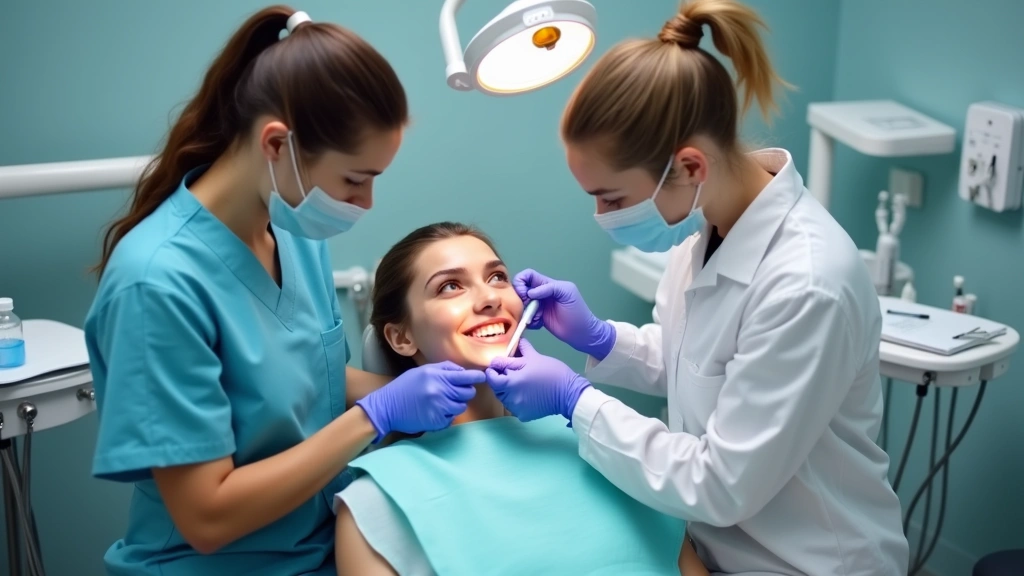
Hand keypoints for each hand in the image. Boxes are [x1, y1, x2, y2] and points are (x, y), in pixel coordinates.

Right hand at [355, 361, 482, 441]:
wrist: (386, 407)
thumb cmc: (404, 387)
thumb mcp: (422, 371)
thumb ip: (444, 369)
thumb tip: (462, 371)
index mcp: (438, 376)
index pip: (467, 377)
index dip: (477, 377)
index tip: (482, 377)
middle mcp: (440, 391)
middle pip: (468, 392)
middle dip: (464, 392)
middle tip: (453, 392)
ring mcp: (439, 408)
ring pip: (461, 406)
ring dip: (455, 405)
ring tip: (441, 402)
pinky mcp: (436, 422)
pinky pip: (451, 419)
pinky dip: (446, 416)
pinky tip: (434, 412)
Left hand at [485, 339, 590, 422]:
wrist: (569, 393)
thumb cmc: (552, 373)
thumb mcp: (534, 358)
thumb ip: (520, 350)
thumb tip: (514, 342)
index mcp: (511, 382)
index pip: (492, 379)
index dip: (492, 372)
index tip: (495, 367)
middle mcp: (510, 398)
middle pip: (497, 389)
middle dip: (499, 381)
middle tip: (507, 374)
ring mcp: (516, 408)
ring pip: (504, 398)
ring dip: (507, 391)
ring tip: (518, 383)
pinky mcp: (523, 415)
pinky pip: (514, 407)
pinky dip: (516, 400)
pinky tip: (526, 394)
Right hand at [513, 269, 614, 359]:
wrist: (581, 332)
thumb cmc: (578, 311)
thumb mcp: (567, 293)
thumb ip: (549, 288)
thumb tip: (530, 292)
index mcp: (547, 284)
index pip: (528, 276)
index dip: (521, 281)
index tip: (524, 294)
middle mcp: (540, 294)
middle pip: (521, 290)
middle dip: (521, 299)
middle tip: (529, 308)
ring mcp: (538, 307)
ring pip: (522, 305)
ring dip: (525, 312)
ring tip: (537, 318)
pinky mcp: (537, 318)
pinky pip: (525, 317)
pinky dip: (528, 321)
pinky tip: (539, 324)